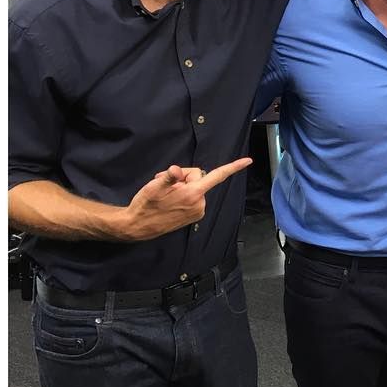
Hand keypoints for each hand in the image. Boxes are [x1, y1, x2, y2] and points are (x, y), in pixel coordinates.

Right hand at [121, 158, 251, 239]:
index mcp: (193, 194)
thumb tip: (177, 170)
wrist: (137, 226)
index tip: (248, 161)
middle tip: (165, 181)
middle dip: (183, 176)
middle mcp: (199, 203)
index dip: (233, 167)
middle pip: (198, 178)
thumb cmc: (145, 204)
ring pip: (195, 187)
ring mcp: (197, 211)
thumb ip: (169, 177)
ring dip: (181, 186)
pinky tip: (169, 200)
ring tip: (165, 193)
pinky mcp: (194, 216)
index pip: (217, 176)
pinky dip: (183, 194)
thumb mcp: (154, 186)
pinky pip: (193, 197)